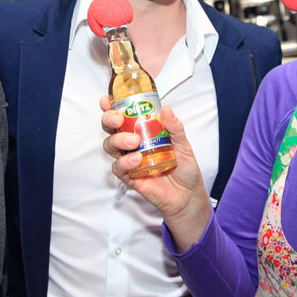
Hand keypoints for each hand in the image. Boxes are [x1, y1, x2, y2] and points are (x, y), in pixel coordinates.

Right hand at [100, 96, 212, 249]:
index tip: (107, 101)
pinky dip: (124, 163)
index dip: (111, 107)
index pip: (122, 116)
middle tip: (118, 119)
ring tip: (133, 142)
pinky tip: (136, 160)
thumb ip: (175, 127)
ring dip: (117, 140)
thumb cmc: (184, 168)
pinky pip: (118, 168)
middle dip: (109, 120)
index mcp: (142, 131)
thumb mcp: (183, 144)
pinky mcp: (130, 177)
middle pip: (110, 128)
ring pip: (110, 146)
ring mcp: (129, 160)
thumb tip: (166, 108)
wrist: (188, 195)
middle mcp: (132, 144)